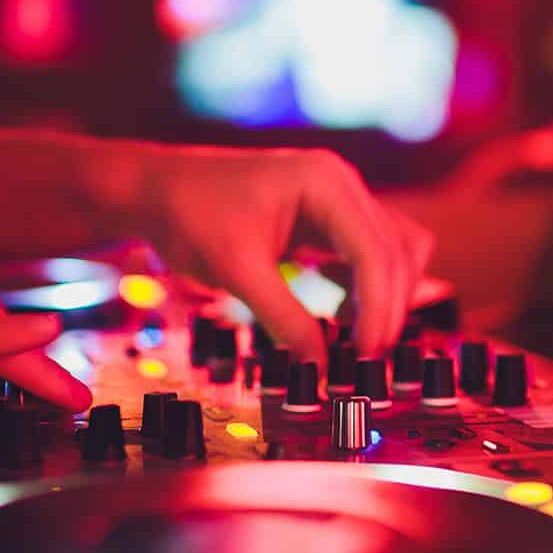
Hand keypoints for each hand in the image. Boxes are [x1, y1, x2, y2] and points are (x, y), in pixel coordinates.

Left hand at [126, 146, 432, 362]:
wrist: (159, 191)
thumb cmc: (191, 217)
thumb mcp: (237, 273)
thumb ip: (284, 320)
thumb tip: (321, 369)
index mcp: (324, 183)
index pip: (375, 251)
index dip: (380, 308)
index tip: (369, 355)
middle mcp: (341, 184)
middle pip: (394, 252)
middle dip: (387, 308)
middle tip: (366, 360)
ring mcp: (337, 197)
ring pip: (392, 251)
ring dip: (384, 295)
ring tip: (356, 339)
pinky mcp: (326, 217)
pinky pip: (368, 251)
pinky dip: (366, 286)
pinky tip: (342, 314)